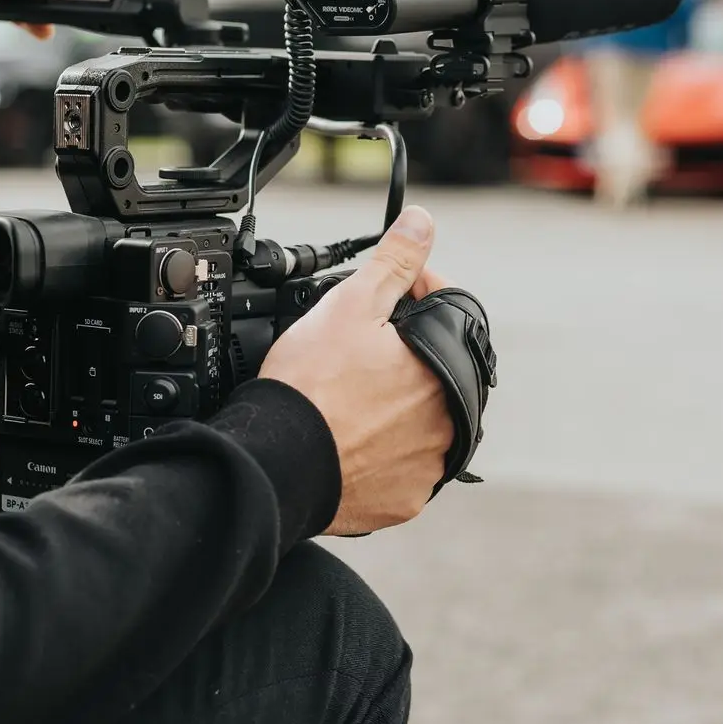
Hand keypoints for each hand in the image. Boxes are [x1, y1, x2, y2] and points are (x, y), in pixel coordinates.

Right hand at [259, 207, 455, 536]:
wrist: (274, 461)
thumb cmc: (310, 385)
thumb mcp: (351, 304)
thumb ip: (394, 261)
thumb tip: (423, 222)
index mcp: (446, 374)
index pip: (447, 320)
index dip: (415, 298)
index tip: (387, 297)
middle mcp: (449, 425)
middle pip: (433, 373)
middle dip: (404, 356)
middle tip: (356, 353)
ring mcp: (427, 467)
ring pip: (420, 422)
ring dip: (396, 406)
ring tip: (349, 397)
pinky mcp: (403, 501)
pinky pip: (400, 468)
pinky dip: (382, 451)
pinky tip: (351, 436)